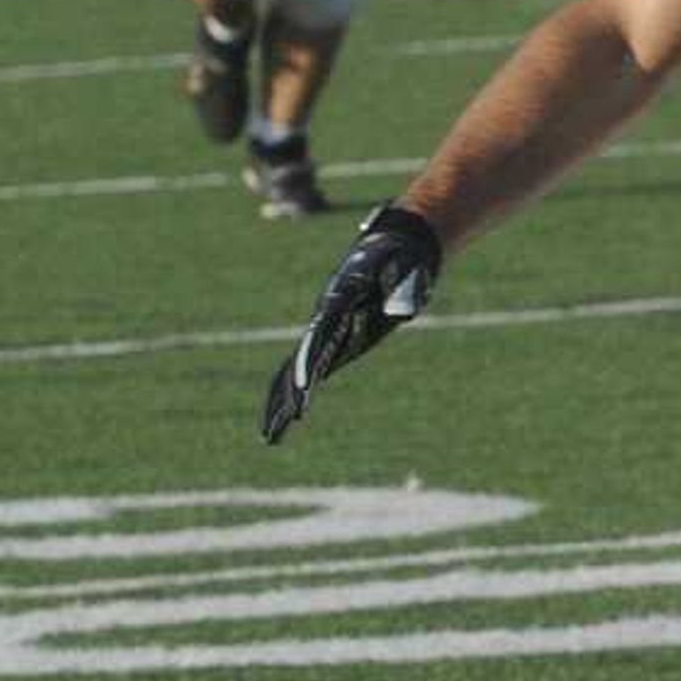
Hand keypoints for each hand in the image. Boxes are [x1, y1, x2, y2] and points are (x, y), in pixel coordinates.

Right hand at [259, 203, 442, 441]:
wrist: (395, 244)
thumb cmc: (404, 259)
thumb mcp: (410, 271)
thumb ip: (404, 290)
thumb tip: (401, 316)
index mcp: (339, 300)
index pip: (320, 339)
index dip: (308, 365)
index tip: (302, 391)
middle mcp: (325, 316)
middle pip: (299, 359)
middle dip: (287, 393)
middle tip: (279, 427)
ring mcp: (327, 328)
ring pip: (295, 367)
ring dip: (282, 400)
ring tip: (271, 435)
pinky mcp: (335, 337)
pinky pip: (310, 367)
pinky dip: (296, 389)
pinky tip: (290, 414)